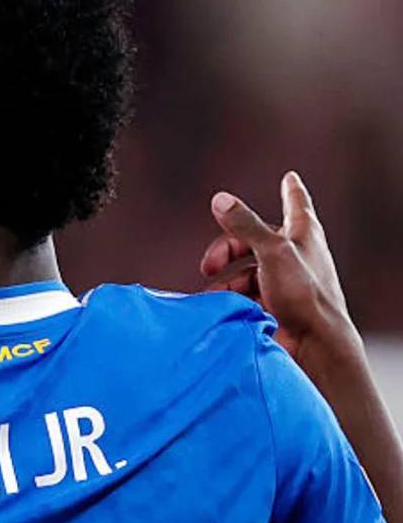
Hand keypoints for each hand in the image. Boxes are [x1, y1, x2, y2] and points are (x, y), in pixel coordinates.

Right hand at [200, 171, 361, 371]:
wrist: (315, 346)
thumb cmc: (304, 295)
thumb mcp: (272, 251)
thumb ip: (245, 225)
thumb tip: (220, 200)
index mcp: (303, 234)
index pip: (295, 202)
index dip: (290, 189)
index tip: (290, 177)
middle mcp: (295, 255)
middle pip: (254, 240)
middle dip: (227, 249)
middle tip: (208, 265)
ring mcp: (285, 281)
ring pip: (247, 270)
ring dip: (226, 280)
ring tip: (214, 294)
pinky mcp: (275, 305)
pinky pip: (247, 294)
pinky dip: (232, 298)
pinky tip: (223, 306)